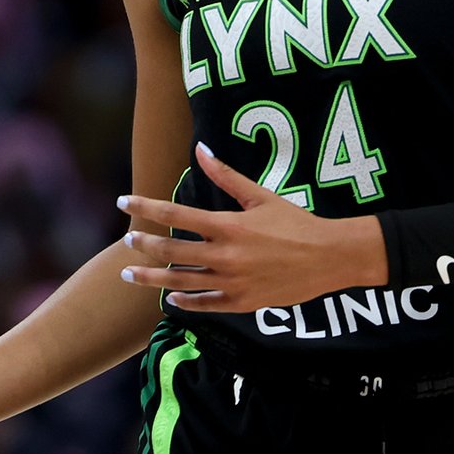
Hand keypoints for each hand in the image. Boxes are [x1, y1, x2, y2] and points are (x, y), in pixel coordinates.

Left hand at [117, 142, 386, 310]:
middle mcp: (224, 256)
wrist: (329, 258)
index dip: (145, 207)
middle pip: (170, 251)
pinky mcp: (242, 303)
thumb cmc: (296, 223)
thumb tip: (200, 149)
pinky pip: (205, 304)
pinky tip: (171, 298)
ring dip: (151, 279)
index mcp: (227, 226)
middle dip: (143, 244)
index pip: (175, 215)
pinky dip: (185, 301)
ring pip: (180, 282)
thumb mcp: (261, 196)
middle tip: (126, 239)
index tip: (124, 201)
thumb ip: (226, 176)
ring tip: (130, 275)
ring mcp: (231, 283)